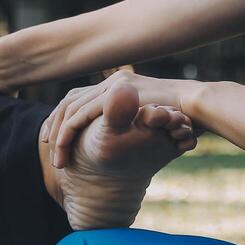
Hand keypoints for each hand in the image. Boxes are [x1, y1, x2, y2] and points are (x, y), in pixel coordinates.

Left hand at [43, 70, 199, 167]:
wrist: (197, 106)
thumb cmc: (180, 118)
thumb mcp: (152, 120)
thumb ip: (133, 123)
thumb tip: (124, 137)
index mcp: (118, 86)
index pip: (78, 98)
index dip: (62, 118)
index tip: (52, 138)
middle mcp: (112, 82)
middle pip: (69, 101)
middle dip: (53, 125)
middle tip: (47, 147)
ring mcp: (113, 87)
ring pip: (70, 110)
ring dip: (59, 136)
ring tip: (58, 161)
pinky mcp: (114, 96)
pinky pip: (79, 116)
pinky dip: (67, 134)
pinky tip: (64, 151)